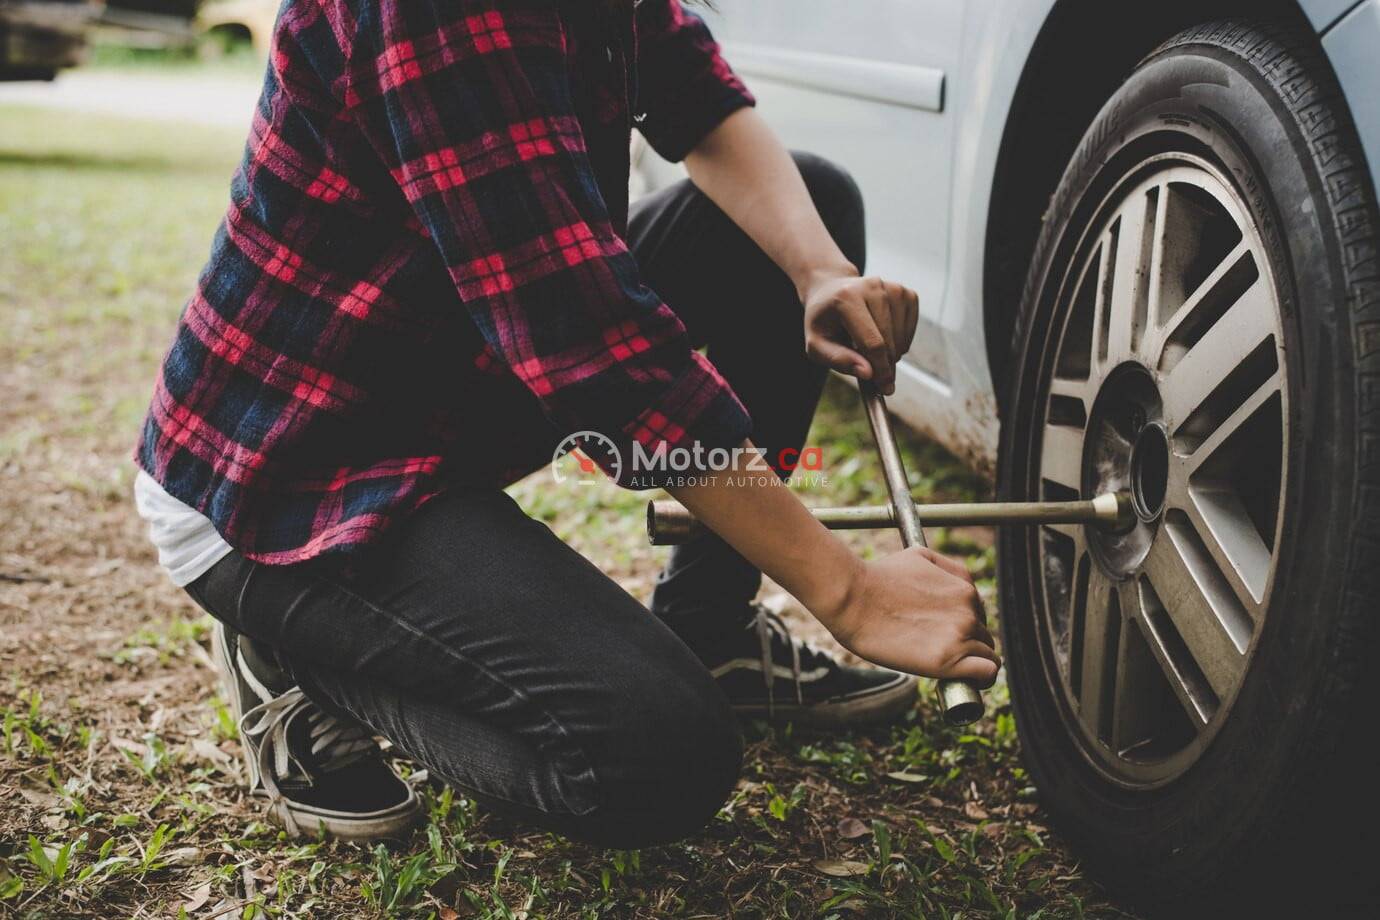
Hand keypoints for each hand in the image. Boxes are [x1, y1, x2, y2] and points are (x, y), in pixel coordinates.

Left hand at [800, 267, 919, 394]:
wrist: (832, 291)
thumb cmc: (823, 321)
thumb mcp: (817, 345)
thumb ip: (839, 360)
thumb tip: (868, 374)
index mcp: (847, 298)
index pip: (872, 342)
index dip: (880, 369)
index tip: (884, 388)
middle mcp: (873, 287)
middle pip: (889, 341)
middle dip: (886, 365)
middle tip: (878, 378)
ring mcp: (892, 288)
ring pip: (902, 337)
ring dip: (892, 353)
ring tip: (871, 350)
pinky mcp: (906, 293)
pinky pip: (911, 329)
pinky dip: (901, 342)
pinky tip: (884, 337)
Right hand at [823, 546, 999, 684]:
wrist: (852, 598)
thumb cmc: (876, 578)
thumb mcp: (919, 556)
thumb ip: (947, 568)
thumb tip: (958, 586)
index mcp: (964, 589)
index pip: (978, 614)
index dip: (964, 626)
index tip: (947, 635)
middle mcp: (968, 611)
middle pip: (982, 635)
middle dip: (966, 644)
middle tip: (940, 651)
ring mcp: (959, 635)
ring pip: (987, 654)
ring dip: (971, 661)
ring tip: (950, 668)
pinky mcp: (948, 660)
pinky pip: (988, 672)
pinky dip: (983, 679)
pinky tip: (972, 682)